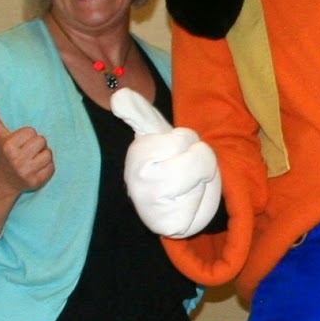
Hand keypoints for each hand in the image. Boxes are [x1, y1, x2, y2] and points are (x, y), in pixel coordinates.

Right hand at [0, 101, 53, 192]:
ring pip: (49, 154)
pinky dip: (47, 167)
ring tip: (32, 159)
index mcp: (9, 147)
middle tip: (27, 151)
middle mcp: (17, 160)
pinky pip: (51, 167)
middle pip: (42, 140)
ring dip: (43, 155)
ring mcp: (27, 172)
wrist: (2, 180)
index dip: (27, 135)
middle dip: (37, 144)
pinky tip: (36, 168)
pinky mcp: (36, 182)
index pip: (31, 131)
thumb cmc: (2, 153)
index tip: (19, 143)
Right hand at [109, 88, 221, 238]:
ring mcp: (151, 205)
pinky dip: (201, 205)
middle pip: (200, 158)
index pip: (185, 138)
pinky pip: (201, 207)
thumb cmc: (168, 161)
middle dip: (199, 162)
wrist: (173, 201)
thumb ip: (139, 112)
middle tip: (184, 170)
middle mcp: (139, 179)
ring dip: (202, 182)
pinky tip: (185, 205)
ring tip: (185, 186)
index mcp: (139, 152)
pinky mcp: (167, 225)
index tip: (174, 149)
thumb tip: (117, 95)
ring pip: (201, 179)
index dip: (189, 143)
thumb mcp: (157, 132)